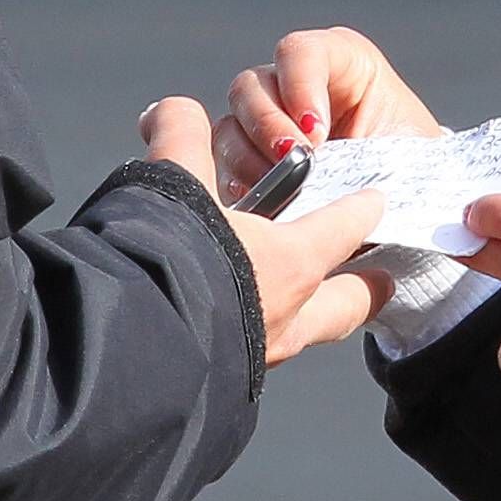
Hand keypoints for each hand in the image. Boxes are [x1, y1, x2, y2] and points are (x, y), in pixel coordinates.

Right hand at [140, 98, 385, 364]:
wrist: (122, 346)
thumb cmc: (164, 258)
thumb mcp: (173, 179)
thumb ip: (180, 136)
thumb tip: (175, 113)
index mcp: (290, 261)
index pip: (344, 227)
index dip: (361, 210)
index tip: (376, 201)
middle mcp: (285, 315)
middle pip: (346, 304)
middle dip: (365, 290)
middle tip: (379, 279)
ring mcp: (257, 359)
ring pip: (303, 337)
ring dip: (306, 319)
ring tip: (298, 308)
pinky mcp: (222, 387)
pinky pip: (255, 362)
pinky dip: (254, 343)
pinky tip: (233, 337)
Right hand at [220, 26, 443, 192]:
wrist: (408, 204)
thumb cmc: (416, 169)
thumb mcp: (412, 148)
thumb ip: (381, 149)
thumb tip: (352, 181)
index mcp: (340, 62)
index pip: (301, 52)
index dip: (300, 86)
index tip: (316, 132)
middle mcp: (294, 85)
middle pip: (252, 85)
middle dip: (269, 126)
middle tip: (292, 162)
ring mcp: (265, 121)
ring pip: (229, 125)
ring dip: (248, 158)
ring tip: (279, 191)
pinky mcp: (248, 161)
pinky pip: (220, 165)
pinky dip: (234, 183)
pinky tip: (260, 202)